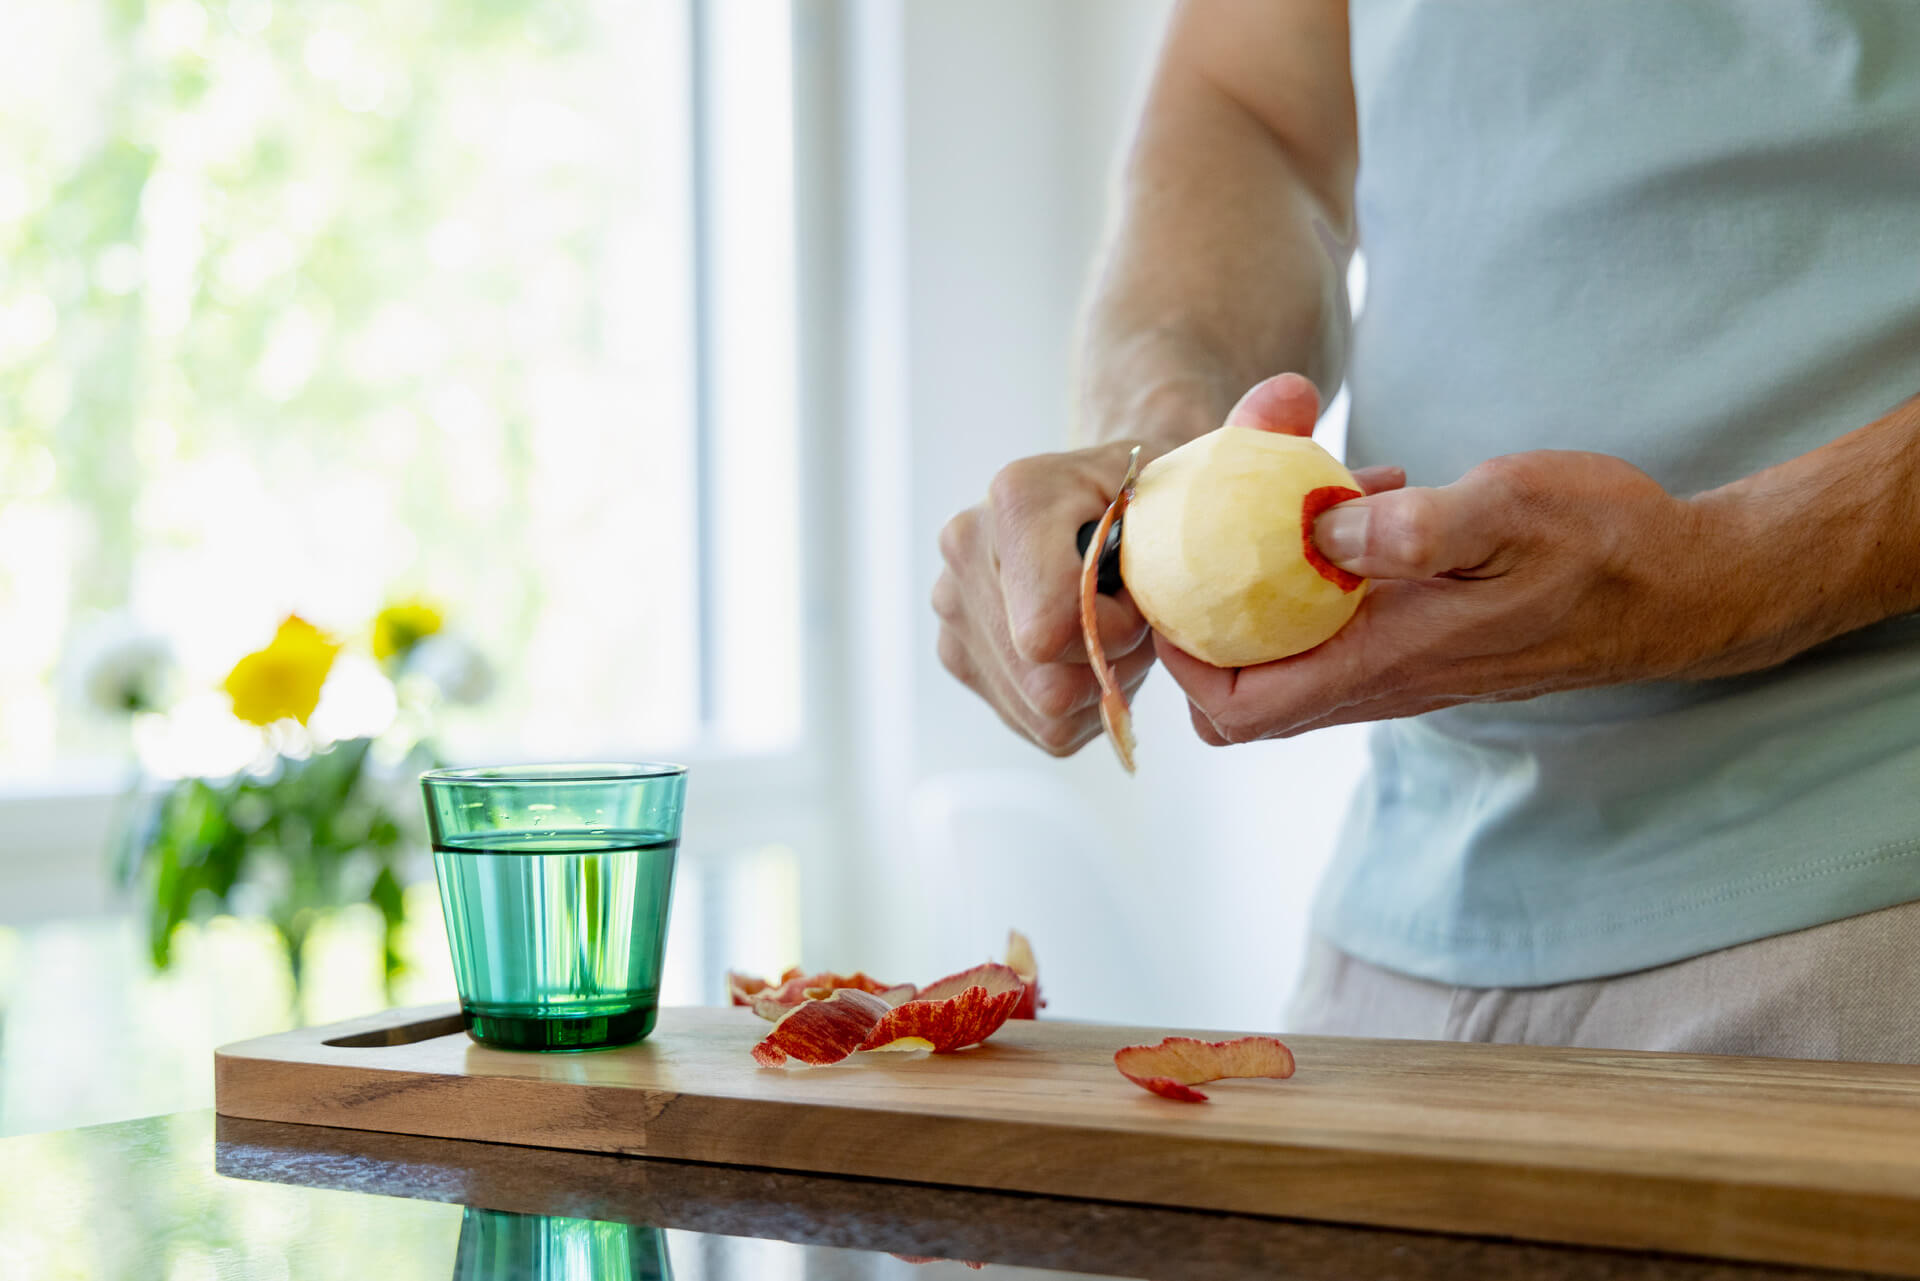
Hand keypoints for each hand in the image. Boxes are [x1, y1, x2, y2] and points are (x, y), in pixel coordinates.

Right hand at [934, 373, 1399, 754]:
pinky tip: (1100, 655)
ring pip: (1043, 707)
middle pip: (1047, 677)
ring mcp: (950, 604)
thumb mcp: (1216, 460)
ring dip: (1100, 685)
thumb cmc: (1172, 489)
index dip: (1116, 631)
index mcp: (1017, 493)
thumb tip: (1294, 394)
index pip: (1051, 627)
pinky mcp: (958, 653)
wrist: (1115, 500)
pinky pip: (1037, 724)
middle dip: (1110, 661)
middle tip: (1144, 618)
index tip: (1149, 599)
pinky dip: (1083, 706)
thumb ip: (1259, 429)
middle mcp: (963, 545)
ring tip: (1120, 629)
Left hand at [1158, 450, 1722, 742]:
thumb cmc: (1606, 546)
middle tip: (1209, 532)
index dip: (1184, 658)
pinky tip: (1368, 490)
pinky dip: (1326, 561)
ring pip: (1289, 648)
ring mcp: (1401, 661)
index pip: (1240, 705)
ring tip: (1300, 487)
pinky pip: (1341, 616)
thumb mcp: (1511, 510)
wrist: (1684, 586)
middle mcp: (1382, 678)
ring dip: (1270, 576)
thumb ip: (1414, 528)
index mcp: (1385, 661)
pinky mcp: (1423, 636)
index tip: (1168, 583)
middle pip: (1244, 692)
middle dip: (1207, 619)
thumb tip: (1318, 529)